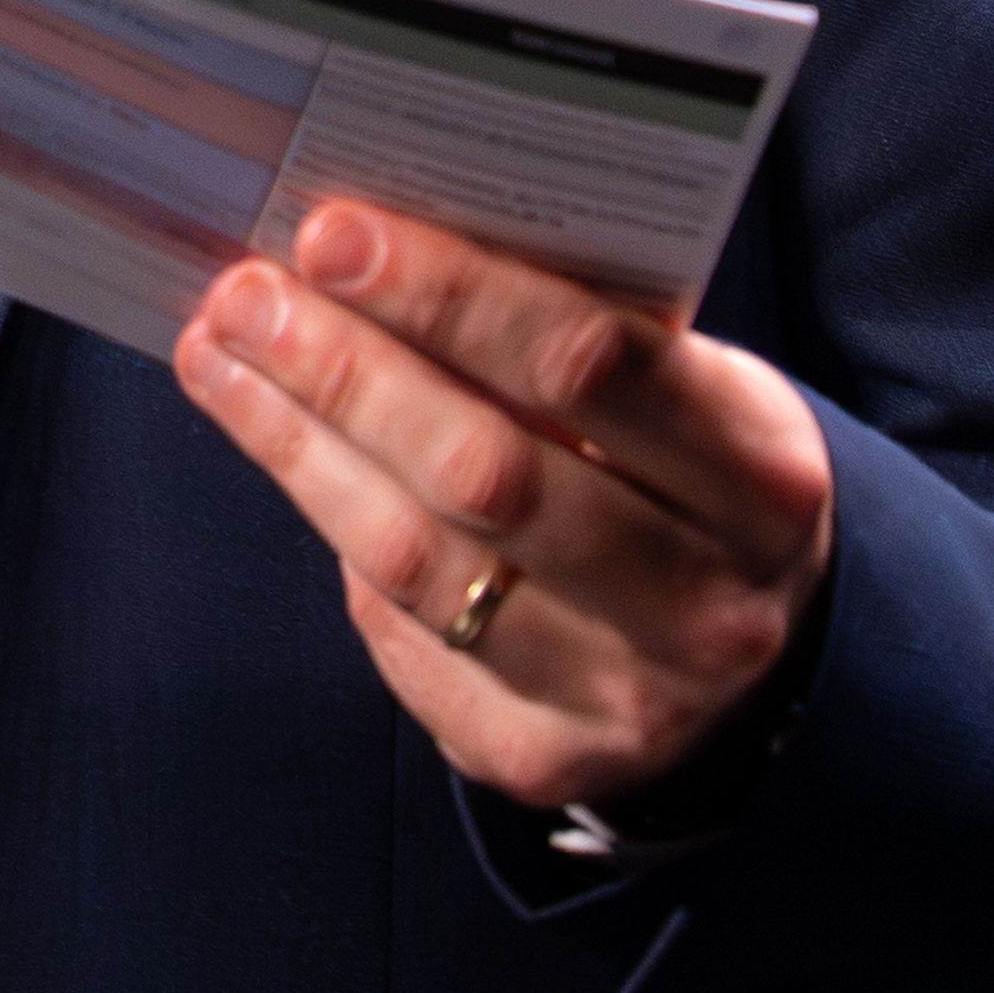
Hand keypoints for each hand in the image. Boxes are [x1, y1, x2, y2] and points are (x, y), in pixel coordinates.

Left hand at [170, 204, 833, 814]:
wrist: (770, 661)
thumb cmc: (695, 477)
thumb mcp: (690, 393)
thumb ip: (578, 330)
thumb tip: (381, 242)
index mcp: (759, 479)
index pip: (589, 366)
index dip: (449, 296)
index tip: (332, 233)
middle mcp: (704, 605)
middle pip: (484, 473)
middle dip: (345, 372)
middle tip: (247, 295)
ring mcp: (623, 700)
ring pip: (419, 561)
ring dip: (299, 447)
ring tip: (223, 359)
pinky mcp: (540, 758)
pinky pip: (403, 640)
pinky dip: (343, 541)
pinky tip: (290, 459)